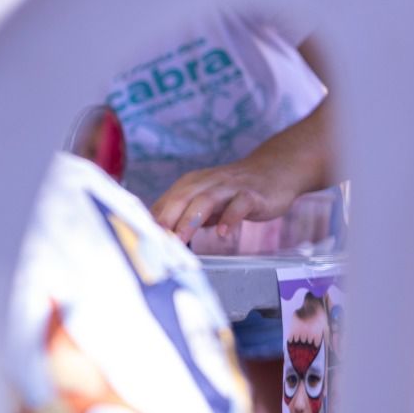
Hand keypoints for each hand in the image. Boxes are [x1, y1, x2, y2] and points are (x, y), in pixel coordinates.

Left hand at [151, 157, 304, 244]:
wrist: (273, 170)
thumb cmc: (232, 192)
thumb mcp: (203, 202)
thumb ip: (182, 216)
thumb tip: (155, 236)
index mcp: (189, 185)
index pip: (165, 203)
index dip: (152, 222)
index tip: (140, 241)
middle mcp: (206, 183)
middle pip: (181, 198)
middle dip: (166, 219)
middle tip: (155, 240)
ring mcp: (229, 187)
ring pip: (206, 200)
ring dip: (190, 220)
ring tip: (181, 239)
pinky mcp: (251, 194)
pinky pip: (239, 205)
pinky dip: (230, 218)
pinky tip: (224, 234)